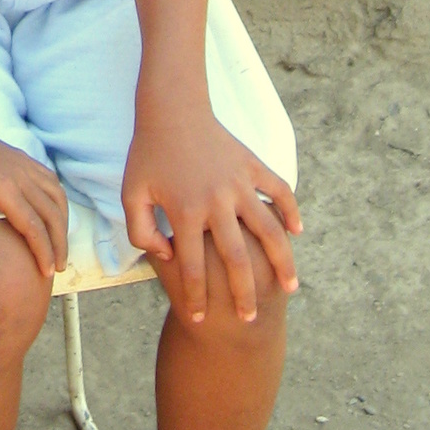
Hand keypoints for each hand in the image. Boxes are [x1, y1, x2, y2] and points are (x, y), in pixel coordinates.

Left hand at [0, 105, 68, 274]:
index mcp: (4, 189)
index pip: (33, 227)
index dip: (43, 252)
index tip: (47, 272)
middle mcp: (21, 177)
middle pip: (52, 214)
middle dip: (59, 244)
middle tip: (59, 268)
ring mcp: (25, 165)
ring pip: (57, 197)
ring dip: (63, 223)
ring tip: (60, 245)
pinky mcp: (23, 159)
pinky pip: (51, 181)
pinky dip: (59, 201)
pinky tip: (54, 213)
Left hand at [120, 98, 299, 324]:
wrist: (171, 109)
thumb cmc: (147, 153)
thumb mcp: (132, 194)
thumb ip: (142, 232)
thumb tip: (169, 257)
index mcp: (185, 212)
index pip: (191, 268)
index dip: (196, 297)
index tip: (201, 319)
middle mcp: (216, 202)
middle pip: (236, 260)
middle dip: (243, 295)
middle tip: (248, 320)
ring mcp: (239, 184)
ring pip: (268, 231)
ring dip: (282, 262)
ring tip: (289, 287)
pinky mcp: (253, 166)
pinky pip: (279, 192)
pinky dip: (290, 211)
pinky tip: (297, 233)